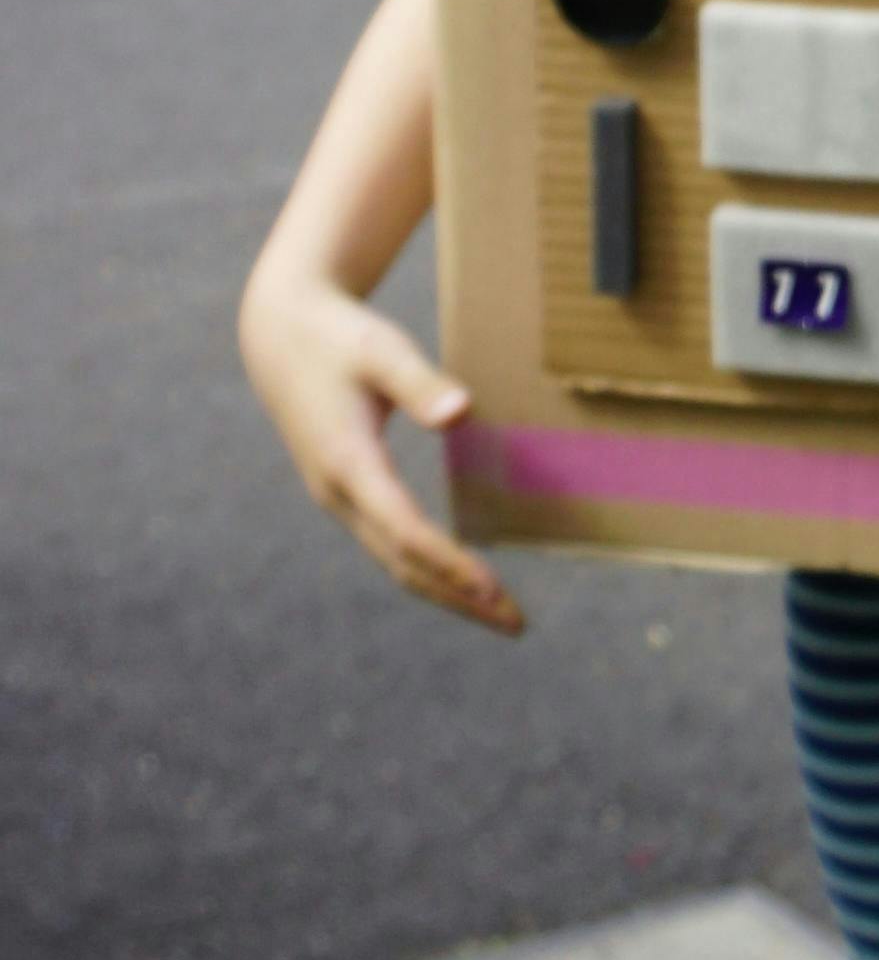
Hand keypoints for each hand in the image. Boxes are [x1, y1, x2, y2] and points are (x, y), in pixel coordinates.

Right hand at [237, 267, 523, 635]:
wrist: (280, 334)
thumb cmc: (339, 337)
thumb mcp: (380, 349)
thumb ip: (419, 382)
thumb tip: (460, 412)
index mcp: (347, 462)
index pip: (405, 529)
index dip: (450, 562)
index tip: (492, 589)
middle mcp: (338, 492)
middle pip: (402, 562)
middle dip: (459, 596)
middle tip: (518, 625)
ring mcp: (338, 497)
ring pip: (395, 560)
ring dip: (447, 591)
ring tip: (503, 615)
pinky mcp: (346, 493)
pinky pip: (390, 544)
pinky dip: (429, 568)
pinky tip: (465, 581)